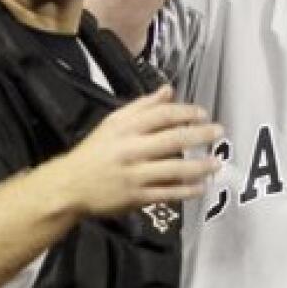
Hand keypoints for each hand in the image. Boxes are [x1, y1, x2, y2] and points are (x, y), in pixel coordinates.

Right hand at [45, 85, 222, 216]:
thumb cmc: (93, 153)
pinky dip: (187, 190)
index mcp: (126, 128)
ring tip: (215, 163)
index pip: (163, 115)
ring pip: (174, 168)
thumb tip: (168, 90)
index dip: (187, 112)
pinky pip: (167, 193)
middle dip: (201, 134)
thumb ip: (143, 106)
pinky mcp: (136, 196)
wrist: (68, 186)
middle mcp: (131, 149)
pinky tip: (200, 187)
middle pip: (173, 139)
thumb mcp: (113, 122)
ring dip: (199, 165)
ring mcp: (135, 174)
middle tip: (218, 132)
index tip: (202, 113)